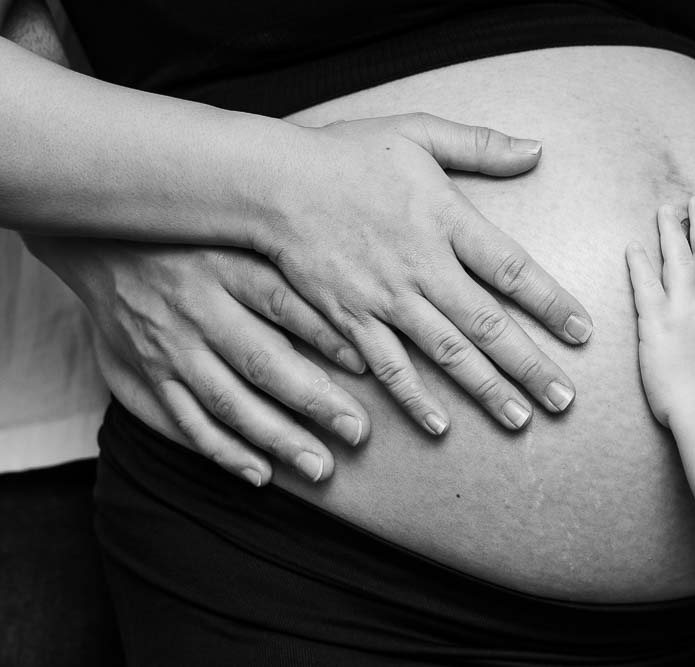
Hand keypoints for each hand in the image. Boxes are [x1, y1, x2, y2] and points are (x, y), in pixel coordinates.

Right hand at [25, 236, 369, 485]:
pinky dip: (224, 451)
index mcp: (226, 268)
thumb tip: (353, 312)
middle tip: (357, 432)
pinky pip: (187, 421)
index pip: (282, 302)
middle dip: (312, 401)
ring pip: (227, 401)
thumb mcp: (239, 240)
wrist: (101, 246)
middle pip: (260, 361)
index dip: (325, 333)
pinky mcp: (149, 375)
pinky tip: (261, 474)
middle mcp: (199, 309)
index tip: (366, 365)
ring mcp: (171, 347)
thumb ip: (288, 272)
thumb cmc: (196, 244)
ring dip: (276, 438)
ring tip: (320, 468)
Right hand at [259, 113, 590, 433]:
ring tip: (519, 419)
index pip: (512, 268)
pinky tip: (439, 425)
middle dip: (529, 365)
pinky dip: (414, 398)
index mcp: (445, 220)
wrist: (273, 181)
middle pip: (486, 324)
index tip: (583, 332)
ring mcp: (386, 298)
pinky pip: (389, 366)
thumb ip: (480, 144)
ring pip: (445, 353)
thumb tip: (537, 150)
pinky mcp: (350, 319)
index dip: (551, 302)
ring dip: (484, 390)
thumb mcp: (418, 132)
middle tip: (564, 399)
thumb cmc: (347, 155)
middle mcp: (422, 266)